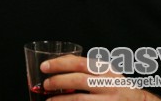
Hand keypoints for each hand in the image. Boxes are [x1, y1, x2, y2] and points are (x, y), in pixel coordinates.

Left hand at [41, 55, 160, 99]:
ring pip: (78, 99)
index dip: (59, 64)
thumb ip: (86, 67)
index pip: (79, 63)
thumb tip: (58, 63)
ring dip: (60, 100)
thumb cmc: (116, 85)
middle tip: (45, 85)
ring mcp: (107, 100)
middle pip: (77, 80)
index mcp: (105, 69)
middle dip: (57, 82)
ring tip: (49, 100)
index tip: (44, 67)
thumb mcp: (105, 71)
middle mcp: (107, 84)